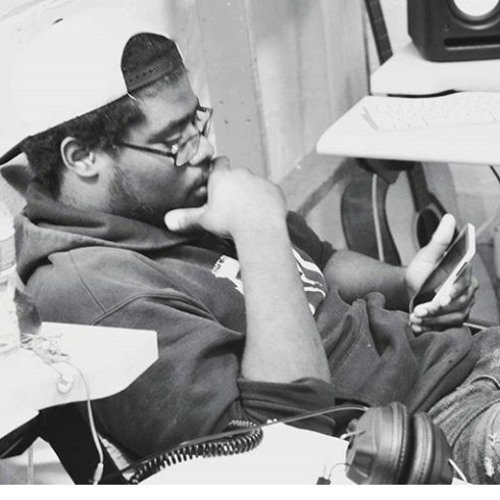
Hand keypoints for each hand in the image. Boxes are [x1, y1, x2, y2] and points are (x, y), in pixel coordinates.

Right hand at [164, 156, 286, 236]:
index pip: (219, 163)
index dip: (219, 168)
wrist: (258, 229)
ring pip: (254, 183)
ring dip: (251, 192)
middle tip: (231, 201)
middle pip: (237, 173)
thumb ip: (186, 218)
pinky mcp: (274, 190)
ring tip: (248, 210)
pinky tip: (263, 213)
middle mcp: (241, 174)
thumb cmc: (231, 223)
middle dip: (235, 184)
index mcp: (222, 178)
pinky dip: (266, 200)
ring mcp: (259, 180)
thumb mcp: (204, 220)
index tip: (218, 177)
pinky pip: (269, 192)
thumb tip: (168, 220)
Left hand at [405, 214, 478, 332]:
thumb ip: (439, 240)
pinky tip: (418, 326)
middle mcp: (468, 290)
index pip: (462, 285)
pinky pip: (448, 326)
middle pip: (457, 304)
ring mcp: (464, 306)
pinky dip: (432, 327)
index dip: (452, 293)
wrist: (414, 289)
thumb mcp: (428, 254)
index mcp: (464, 273)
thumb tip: (448, 218)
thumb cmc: (422, 271)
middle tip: (419, 311)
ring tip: (415, 318)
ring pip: (453, 317)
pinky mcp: (456, 318)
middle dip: (437, 309)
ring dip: (433, 320)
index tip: (441, 298)